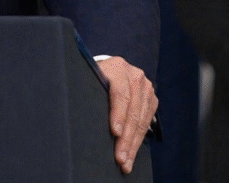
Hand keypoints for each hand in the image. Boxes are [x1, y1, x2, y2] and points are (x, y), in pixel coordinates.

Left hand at [98, 56, 157, 174]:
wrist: (109, 71)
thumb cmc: (92, 78)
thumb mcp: (88, 80)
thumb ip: (87, 92)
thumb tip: (76, 116)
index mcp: (117, 67)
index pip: (120, 94)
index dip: (118, 114)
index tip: (115, 133)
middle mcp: (135, 75)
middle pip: (132, 110)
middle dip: (126, 138)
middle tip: (120, 158)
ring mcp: (146, 87)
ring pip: (142, 120)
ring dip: (133, 143)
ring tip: (126, 161)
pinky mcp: (152, 99)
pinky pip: (147, 122)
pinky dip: (139, 140)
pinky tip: (132, 153)